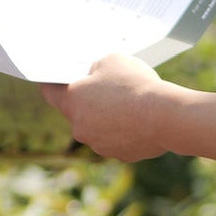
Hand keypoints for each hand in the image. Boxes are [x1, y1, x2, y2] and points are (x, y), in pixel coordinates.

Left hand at [39, 52, 176, 161]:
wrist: (165, 116)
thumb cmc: (134, 85)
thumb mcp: (111, 60)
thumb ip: (96, 69)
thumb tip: (97, 78)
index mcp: (72, 102)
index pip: (50, 92)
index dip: (52, 84)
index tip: (53, 81)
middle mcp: (80, 128)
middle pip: (78, 111)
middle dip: (90, 101)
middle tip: (109, 88)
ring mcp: (100, 145)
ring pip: (99, 127)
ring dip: (109, 117)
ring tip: (130, 103)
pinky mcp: (120, 155)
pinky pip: (119, 139)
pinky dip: (126, 131)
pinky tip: (141, 119)